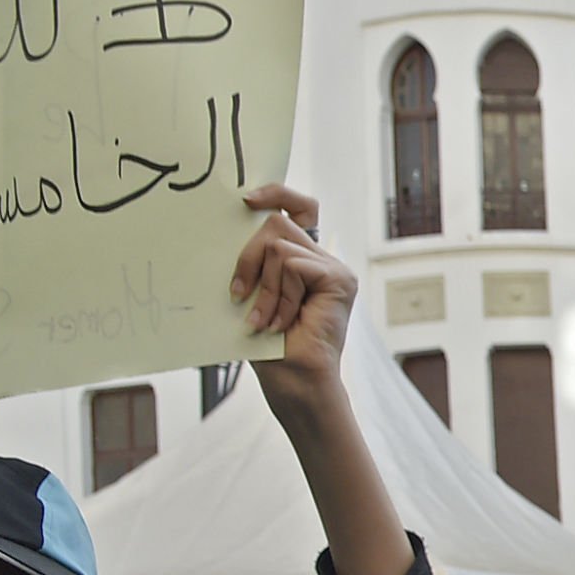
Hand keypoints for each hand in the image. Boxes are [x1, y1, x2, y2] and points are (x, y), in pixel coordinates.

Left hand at [234, 186, 355, 411]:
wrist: (293, 380)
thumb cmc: (268, 344)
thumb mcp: (253, 291)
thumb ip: (255, 259)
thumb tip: (234, 225)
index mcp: (304, 260)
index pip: (300, 207)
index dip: (277, 194)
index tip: (245, 199)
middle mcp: (323, 260)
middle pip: (279, 221)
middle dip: (248, 255)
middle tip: (239, 292)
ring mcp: (334, 269)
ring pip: (280, 246)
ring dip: (264, 286)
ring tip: (266, 319)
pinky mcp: (340, 280)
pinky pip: (293, 265)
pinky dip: (279, 294)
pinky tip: (282, 321)